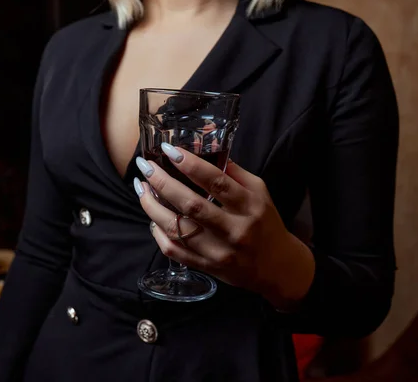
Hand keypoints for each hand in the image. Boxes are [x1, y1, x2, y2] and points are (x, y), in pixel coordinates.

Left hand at [134, 143, 314, 307]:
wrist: (276, 266)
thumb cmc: (264, 222)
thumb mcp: (259, 192)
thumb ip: (234, 172)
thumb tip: (205, 149)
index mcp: (249, 206)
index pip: (217, 181)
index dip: (190, 164)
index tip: (169, 150)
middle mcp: (234, 230)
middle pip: (192, 205)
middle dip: (163, 183)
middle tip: (146, 167)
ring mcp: (219, 252)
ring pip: (178, 229)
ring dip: (152, 206)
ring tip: (141, 188)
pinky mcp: (207, 267)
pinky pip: (175, 250)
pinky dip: (158, 233)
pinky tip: (152, 217)